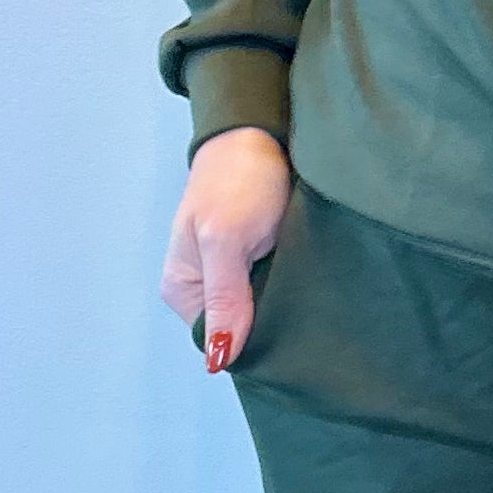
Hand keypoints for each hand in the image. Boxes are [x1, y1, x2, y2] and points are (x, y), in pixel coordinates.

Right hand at [159, 126, 292, 371]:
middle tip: (302, 317)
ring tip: (308, 300)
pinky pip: (274, 292)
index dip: (248, 344)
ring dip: (283, 308)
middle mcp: (204, 289)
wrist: (259, 134)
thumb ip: (224, 298)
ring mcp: (231, 276)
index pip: (218, 343)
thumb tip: (218, 358)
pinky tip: (308, 285)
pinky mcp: (257, 262)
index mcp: (183, 290)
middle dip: (268, 329)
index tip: (282, 336)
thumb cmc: (236, 181)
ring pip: (260, 314)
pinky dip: (291, 290)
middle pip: (239, 331)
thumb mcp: (226, 240)